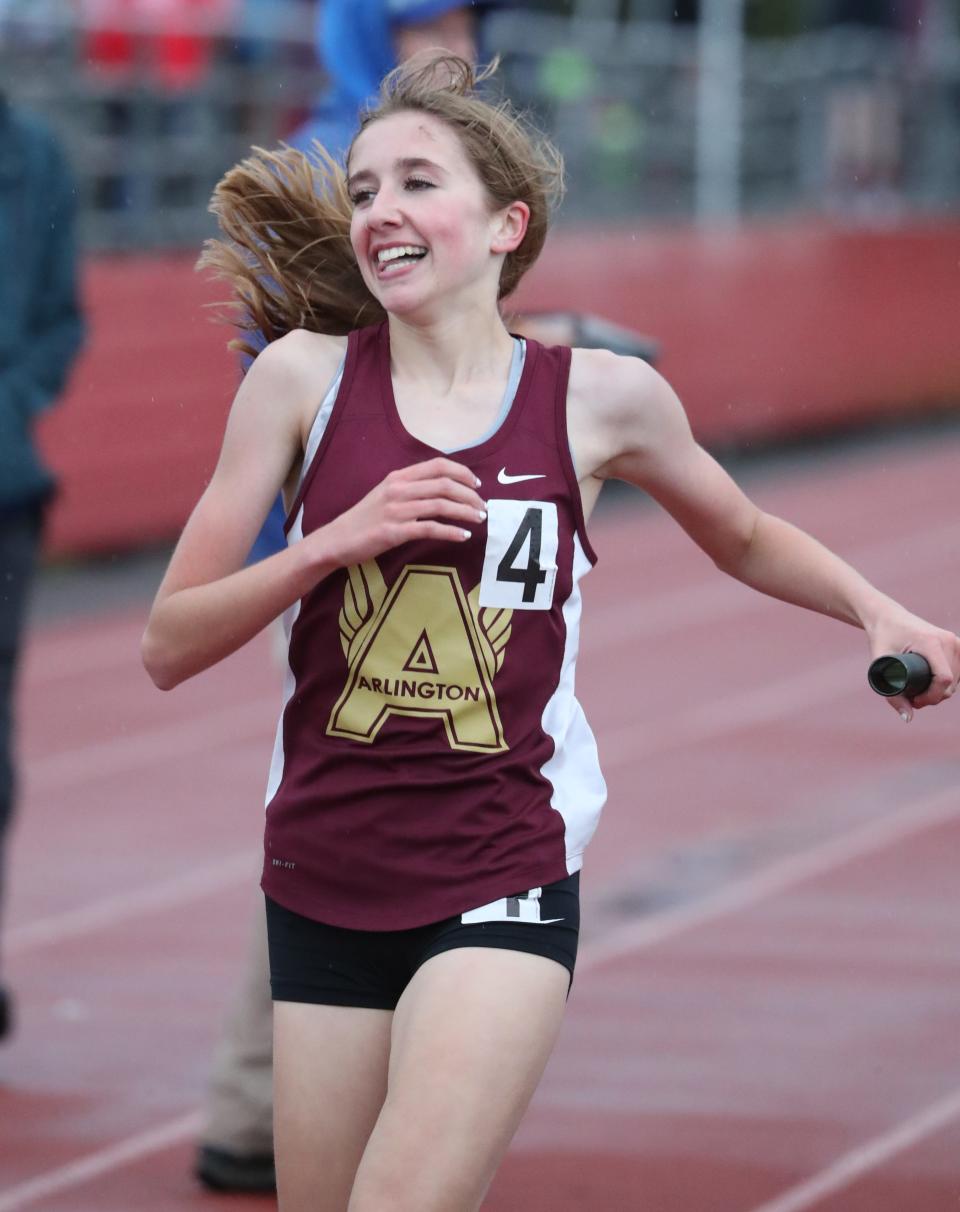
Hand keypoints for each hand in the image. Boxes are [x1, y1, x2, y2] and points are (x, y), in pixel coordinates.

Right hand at [315, 457, 485, 568]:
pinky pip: (430, 529)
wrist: (336, 540)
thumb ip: (410, 488)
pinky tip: (464, 536)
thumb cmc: (364, 519)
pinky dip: (451, 532)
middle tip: (483, 507)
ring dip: (466, 512)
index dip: (462, 472)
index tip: (477, 484)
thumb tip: (442, 489)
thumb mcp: (386, 494)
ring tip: (479, 520)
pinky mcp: (394, 532)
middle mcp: (399, 489)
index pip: (438, 465)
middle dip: (470, 496)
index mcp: (398, 477)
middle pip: (445, 485)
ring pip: (441, 506)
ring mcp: (396, 510)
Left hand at [866, 608, 959, 720]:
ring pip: (957, 680)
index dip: (931, 697)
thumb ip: (891, 694)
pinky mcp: (957, 643)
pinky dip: (948, 682)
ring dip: (942, 691)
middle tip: (913, 699)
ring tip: (920, 692)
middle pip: (951, 683)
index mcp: (930, 642)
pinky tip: (933, 684)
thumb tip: (908, 718)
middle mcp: (947, 640)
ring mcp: (955, 641)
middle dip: (934, 697)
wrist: (888, 617)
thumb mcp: (880, 664)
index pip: (943, 679)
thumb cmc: (882, 638)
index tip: (914, 702)